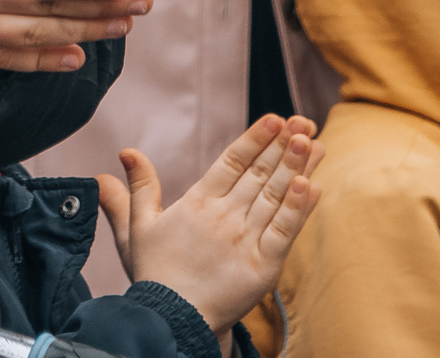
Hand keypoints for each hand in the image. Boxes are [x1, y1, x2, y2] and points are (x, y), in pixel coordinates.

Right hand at [97, 119, 321, 332]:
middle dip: (282, 145)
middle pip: (259, 174)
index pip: (232, 161)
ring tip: (313, 142)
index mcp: (197, 203)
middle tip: (302, 122)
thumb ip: (139, 187)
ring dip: (297, 167)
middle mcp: (224, 216)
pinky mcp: (263, 266)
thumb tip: (126, 151)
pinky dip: (298, 208)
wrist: (171, 320)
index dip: (254, 138)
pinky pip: (285, 231)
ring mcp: (246, 240)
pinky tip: (311, 186)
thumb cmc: (156, 274)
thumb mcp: (138, 226)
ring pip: (276, 196)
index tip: (274, 118)